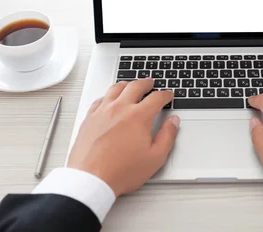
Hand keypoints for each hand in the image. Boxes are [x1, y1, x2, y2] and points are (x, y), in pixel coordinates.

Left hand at [67, 79, 179, 195]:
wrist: (91, 179)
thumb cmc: (121, 171)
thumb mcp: (155, 158)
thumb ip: (167, 136)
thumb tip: (173, 122)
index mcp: (139, 116)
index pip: (156, 98)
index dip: (165, 95)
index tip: (168, 95)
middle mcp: (120, 108)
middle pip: (135, 86)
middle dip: (146, 83)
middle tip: (151, 83)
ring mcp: (102, 111)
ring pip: (116, 88)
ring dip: (127, 84)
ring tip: (131, 84)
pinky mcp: (89, 118)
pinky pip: (99, 99)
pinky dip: (108, 95)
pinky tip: (109, 98)